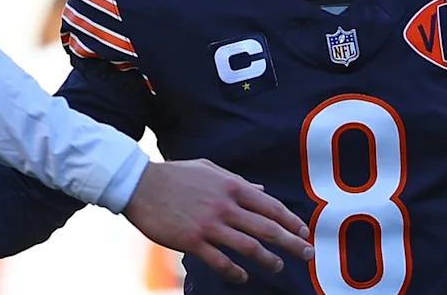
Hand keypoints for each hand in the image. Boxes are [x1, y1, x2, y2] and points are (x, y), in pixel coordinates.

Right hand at [123, 159, 313, 283]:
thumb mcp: (209, 169)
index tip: (303, 231)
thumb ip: (237, 181)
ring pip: (249, 247)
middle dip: (292, 242)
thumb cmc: (175, 174)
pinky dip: (235, 272)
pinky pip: (221, 261)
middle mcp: (225, 206)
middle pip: (268, 228)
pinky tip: (243, 277)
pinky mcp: (193, 241)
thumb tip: (261, 189)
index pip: (270, 205)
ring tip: (278, 266)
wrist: (139, 184)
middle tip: (307, 253)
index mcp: (232, 186)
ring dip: (268, 259)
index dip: (290, 220)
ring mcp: (210, 225)